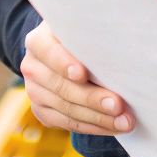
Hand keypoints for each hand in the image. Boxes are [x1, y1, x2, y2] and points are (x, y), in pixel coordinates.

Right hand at [20, 20, 133, 134]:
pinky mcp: (41, 110)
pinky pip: (67, 123)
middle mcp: (32, 66)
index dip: (64, 63)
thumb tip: (120, 51)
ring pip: (66, 109)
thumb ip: (93, 38)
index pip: (48, 51)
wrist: (67, 50)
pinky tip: (112, 127)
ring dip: (98, 118)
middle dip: (92, 98)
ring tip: (124, 121)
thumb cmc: (84, 36)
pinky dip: (93, 127)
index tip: (82, 74)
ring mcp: (34, 91)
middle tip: (118, 105)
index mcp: (39, 40)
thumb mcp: (84, 29)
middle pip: (61, 86)